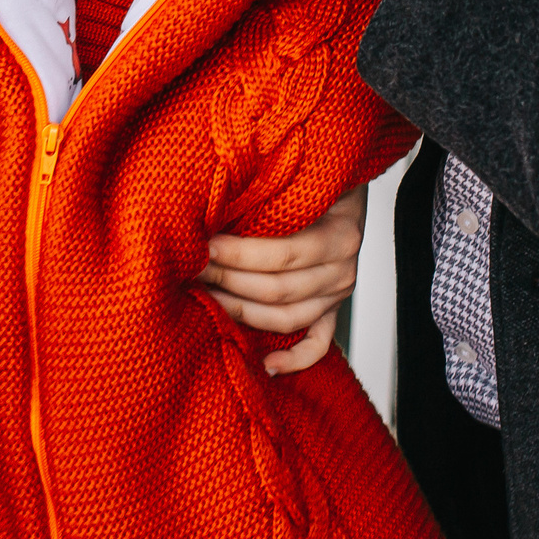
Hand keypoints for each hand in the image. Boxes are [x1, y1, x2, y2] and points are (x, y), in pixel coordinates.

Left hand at [197, 183, 367, 375]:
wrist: (345, 179)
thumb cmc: (316, 175)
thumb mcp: (301, 175)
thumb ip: (271, 191)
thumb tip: (218, 200)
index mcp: (340, 235)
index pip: (282, 255)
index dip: (238, 255)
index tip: (204, 245)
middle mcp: (343, 270)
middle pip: (278, 289)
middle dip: (227, 279)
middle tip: (192, 267)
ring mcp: (338, 294)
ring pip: (287, 318)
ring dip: (241, 312)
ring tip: (205, 297)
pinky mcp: (332, 310)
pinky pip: (317, 344)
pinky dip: (294, 359)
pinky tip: (266, 364)